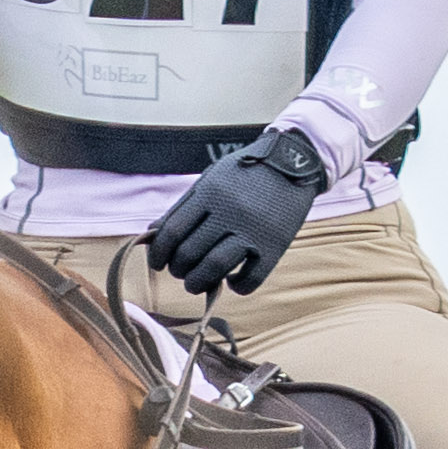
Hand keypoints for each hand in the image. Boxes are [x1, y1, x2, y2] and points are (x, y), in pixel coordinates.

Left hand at [142, 127, 336, 297]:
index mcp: (210, 193)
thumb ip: (183, 206)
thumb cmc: (246, 173)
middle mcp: (230, 212)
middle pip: (190, 253)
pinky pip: (251, 279)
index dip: (159, 253)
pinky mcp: (275, 246)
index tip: (158, 263)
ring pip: (215, 268)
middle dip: (178, 270)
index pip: (172, 232)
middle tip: (180, 272)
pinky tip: (231, 282)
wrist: (295, 161)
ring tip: (196, 283)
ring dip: (199, 283)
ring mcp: (254, 230)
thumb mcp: (211, 179)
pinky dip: (237, 287)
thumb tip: (152, 236)